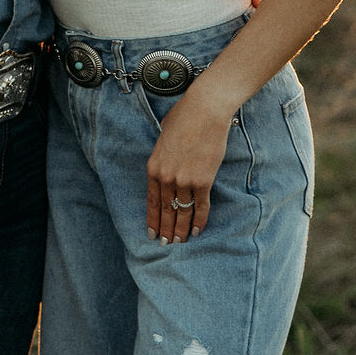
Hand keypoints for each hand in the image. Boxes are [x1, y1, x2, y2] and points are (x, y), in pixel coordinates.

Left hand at [145, 88, 230, 243]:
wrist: (204, 110)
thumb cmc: (184, 117)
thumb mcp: (163, 137)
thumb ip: (163, 156)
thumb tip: (167, 162)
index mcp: (153, 167)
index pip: (151, 201)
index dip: (153, 219)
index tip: (152, 233)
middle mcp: (166, 178)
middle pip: (165, 210)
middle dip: (166, 229)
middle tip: (166, 243)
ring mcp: (184, 181)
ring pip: (182, 213)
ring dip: (181, 230)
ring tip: (180, 241)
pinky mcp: (203, 182)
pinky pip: (200, 207)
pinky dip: (199, 221)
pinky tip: (197, 231)